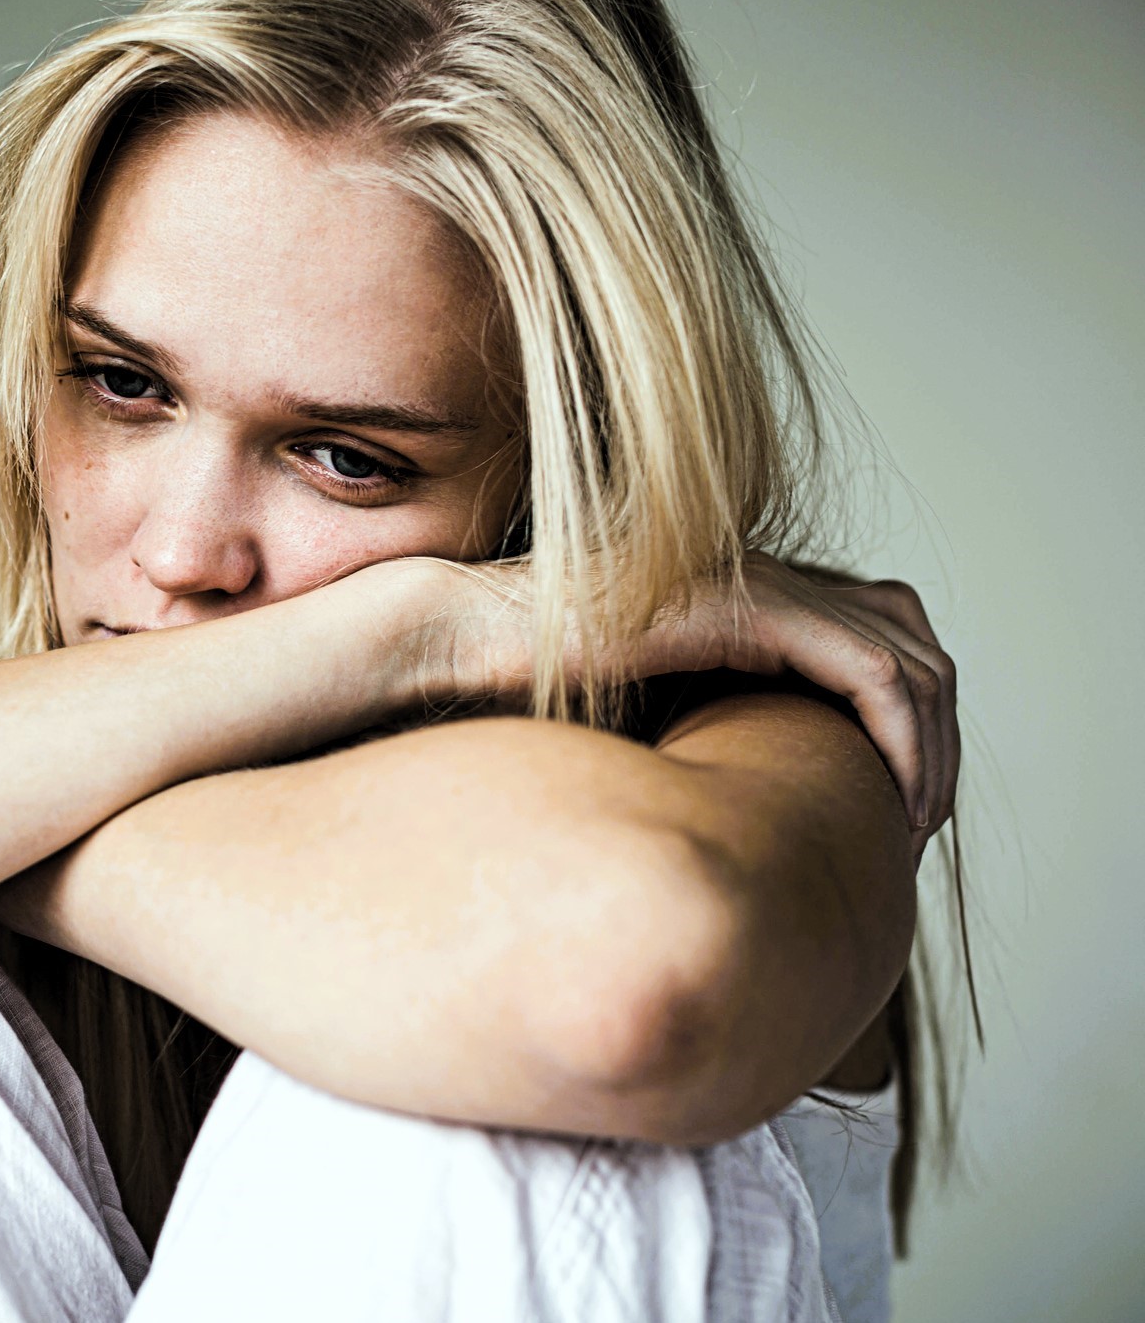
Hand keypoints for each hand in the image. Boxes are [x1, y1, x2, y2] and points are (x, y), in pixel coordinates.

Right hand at [394, 554, 957, 842]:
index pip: (879, 640)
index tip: (892, 806)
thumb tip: (738, 810)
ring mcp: (762, 586)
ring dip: (931, 746)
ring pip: (912, 660)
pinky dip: (903, 737)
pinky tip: (895, 796)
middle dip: (938, 739)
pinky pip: (872, 671)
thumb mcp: (642, 718)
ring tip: (914, 819)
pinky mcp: (749, 609)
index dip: (909, 723)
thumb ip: (702, 733)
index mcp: (747, 595)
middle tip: (919, 821)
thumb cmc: (524, 685)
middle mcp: (768, 578)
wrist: (462, 634)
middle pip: (916, 644)